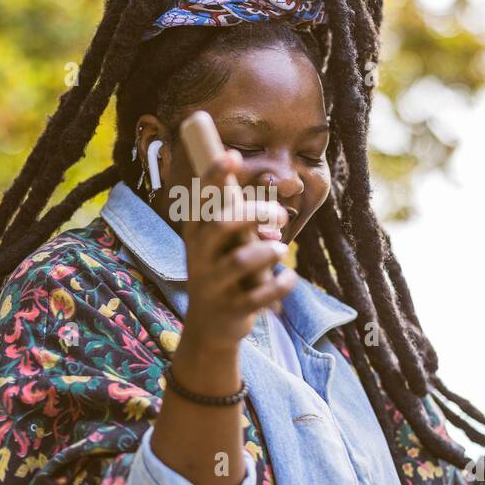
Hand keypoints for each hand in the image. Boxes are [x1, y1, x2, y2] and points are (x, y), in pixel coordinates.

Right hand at [180, 149, 295, 350]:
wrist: (209, 329)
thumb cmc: (222, 274)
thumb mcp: (221, 247)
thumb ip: (239, 221)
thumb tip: (270, 196)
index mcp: (196, 235)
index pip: (201, 200)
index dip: (215, 177)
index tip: (232, 154)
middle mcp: (199, 257)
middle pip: (222, 225)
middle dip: (255, 212)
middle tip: (281, 212)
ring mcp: (213, 285)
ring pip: (241, 260)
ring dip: (268, 250)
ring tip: (281, 248)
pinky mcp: (231, 310)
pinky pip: (261, 295)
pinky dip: (282, 284)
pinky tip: (288, 277)